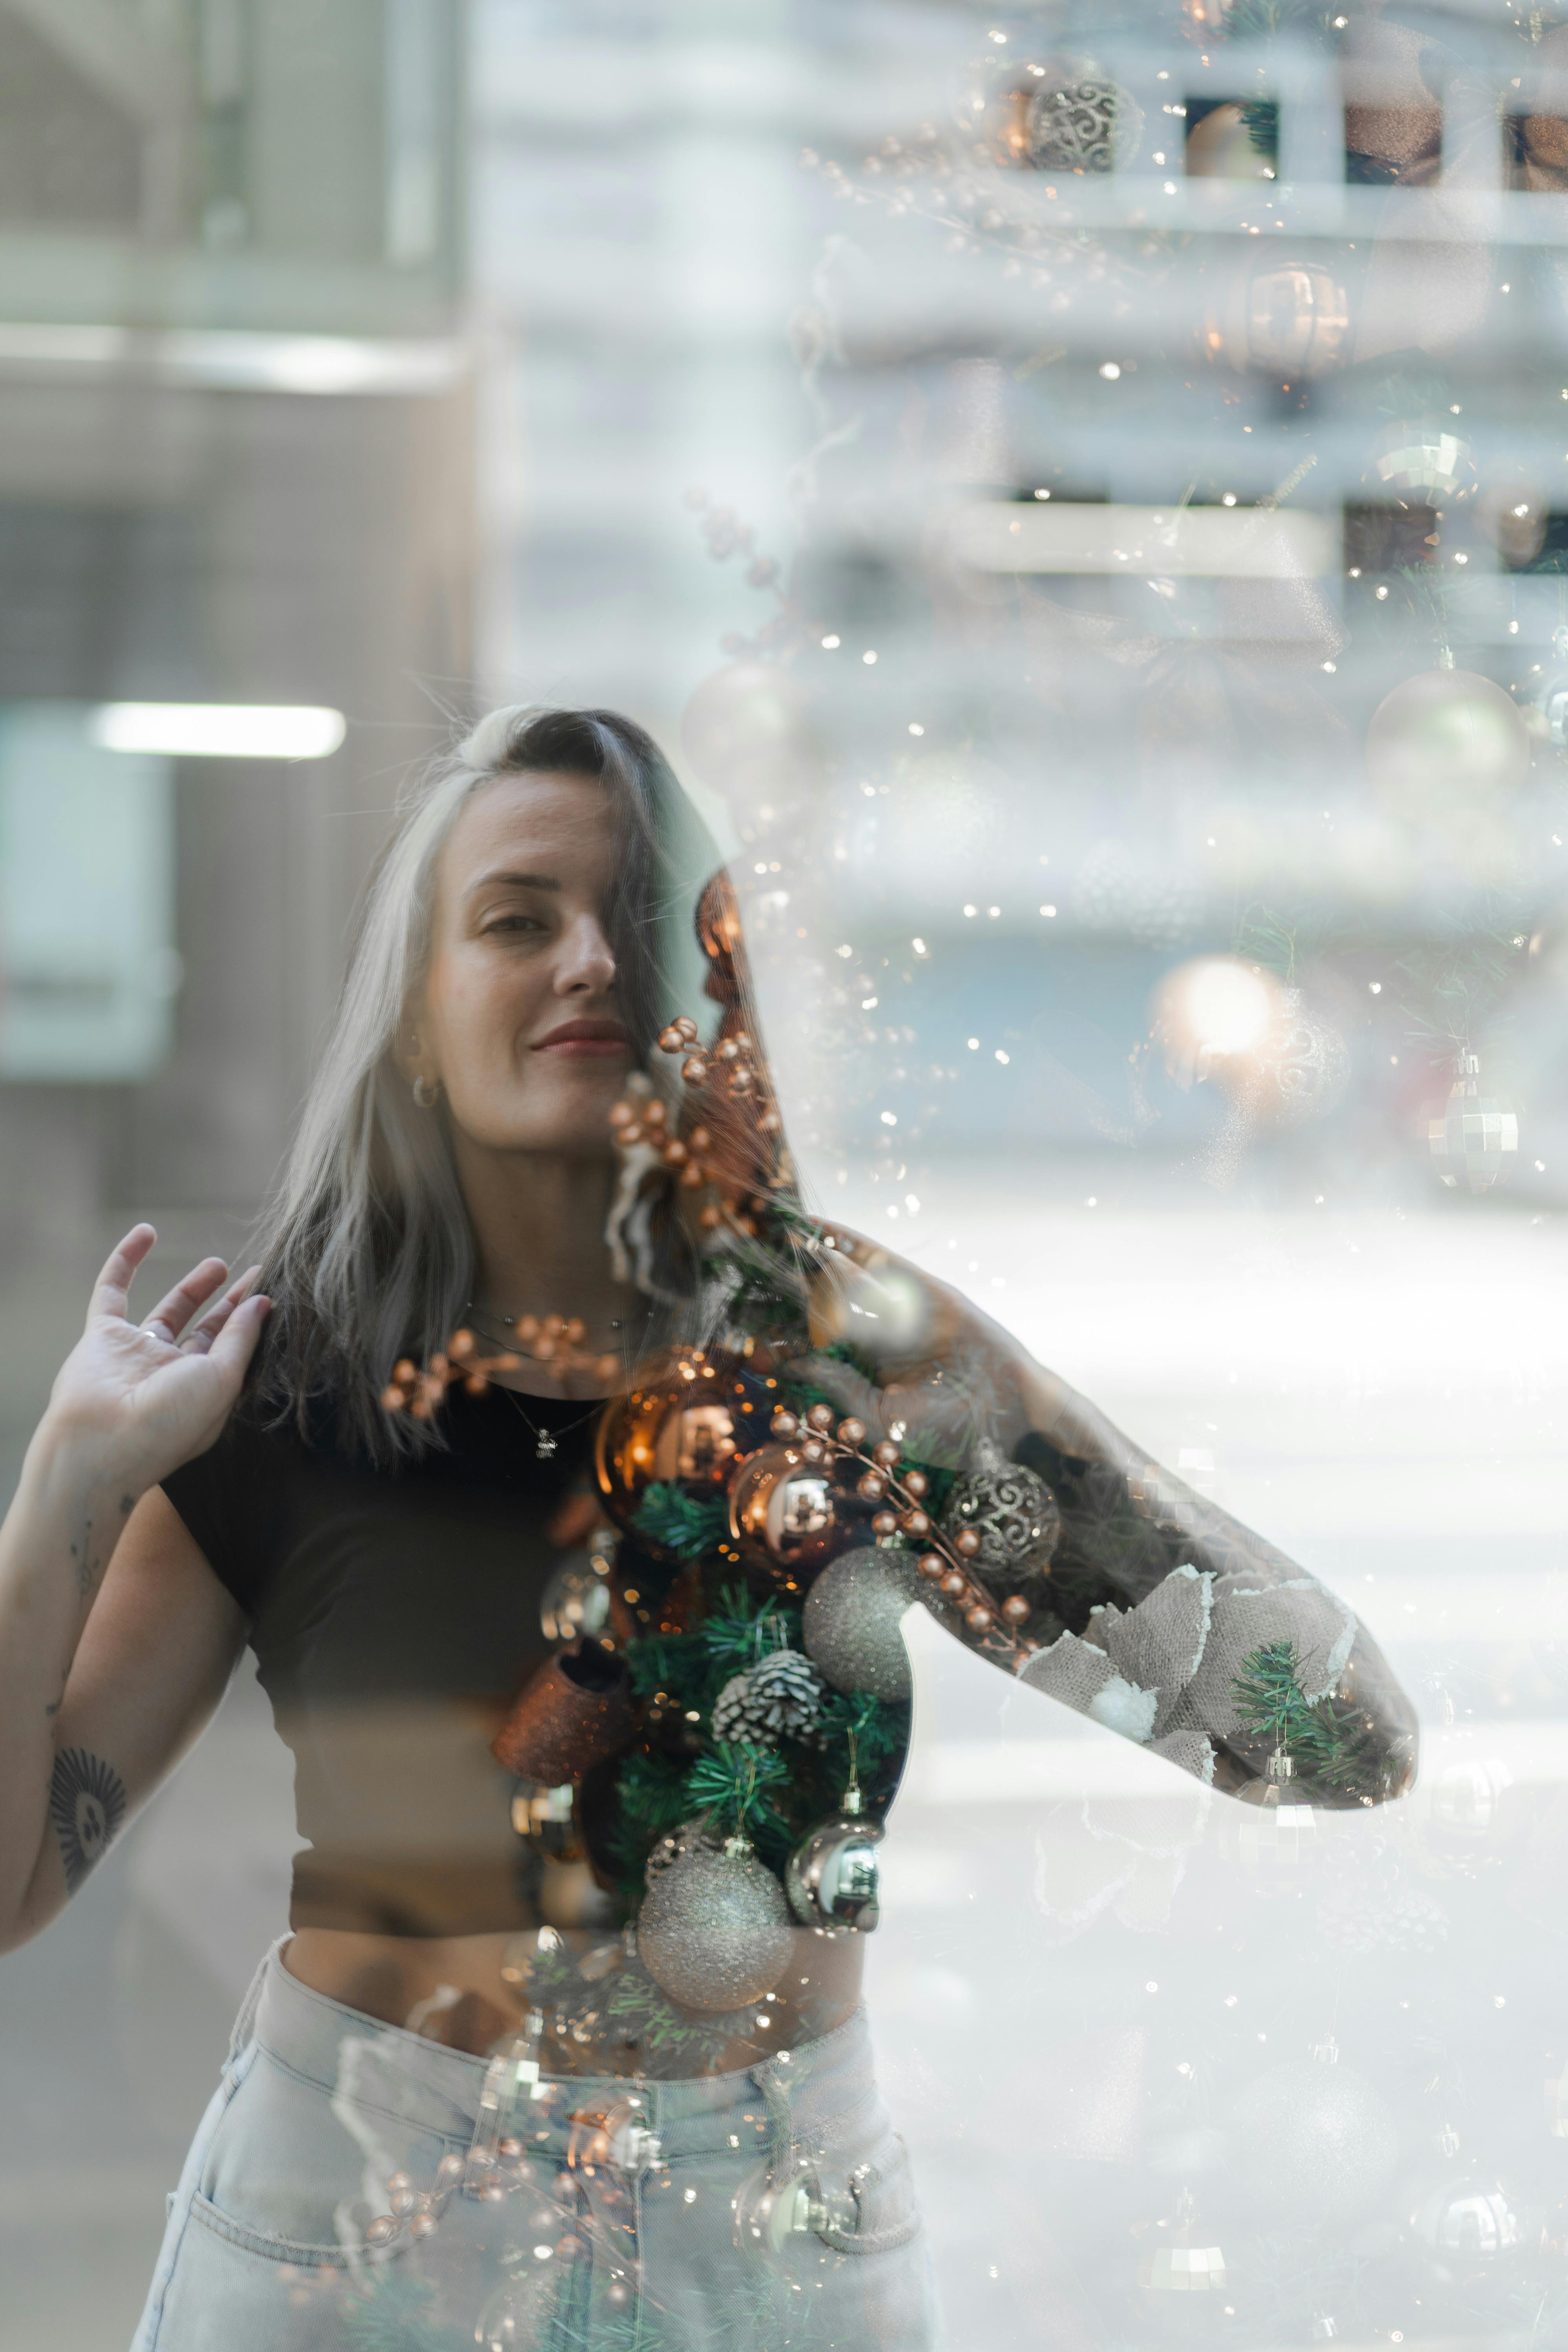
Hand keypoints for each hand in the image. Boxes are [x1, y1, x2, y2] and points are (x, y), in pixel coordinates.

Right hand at [38, 1226, 270, 1497]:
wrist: (100, 1442)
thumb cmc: (168, 1423)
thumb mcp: (222, 1379)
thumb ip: (241, 1338)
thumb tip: (263, 1302)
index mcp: (204, 1391)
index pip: (234, 1349)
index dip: (252, 1319)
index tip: (271, 1290)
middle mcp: (172, 1375)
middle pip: (206, 1331)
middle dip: (228, 1305)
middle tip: (252, 1275)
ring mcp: (136, 1355)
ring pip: (168, 1311)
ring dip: (192, 1286)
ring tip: (219, 1263)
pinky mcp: (103, 1337)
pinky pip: (113, 1290)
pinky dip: (126, 1260)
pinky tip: (146, 1231)